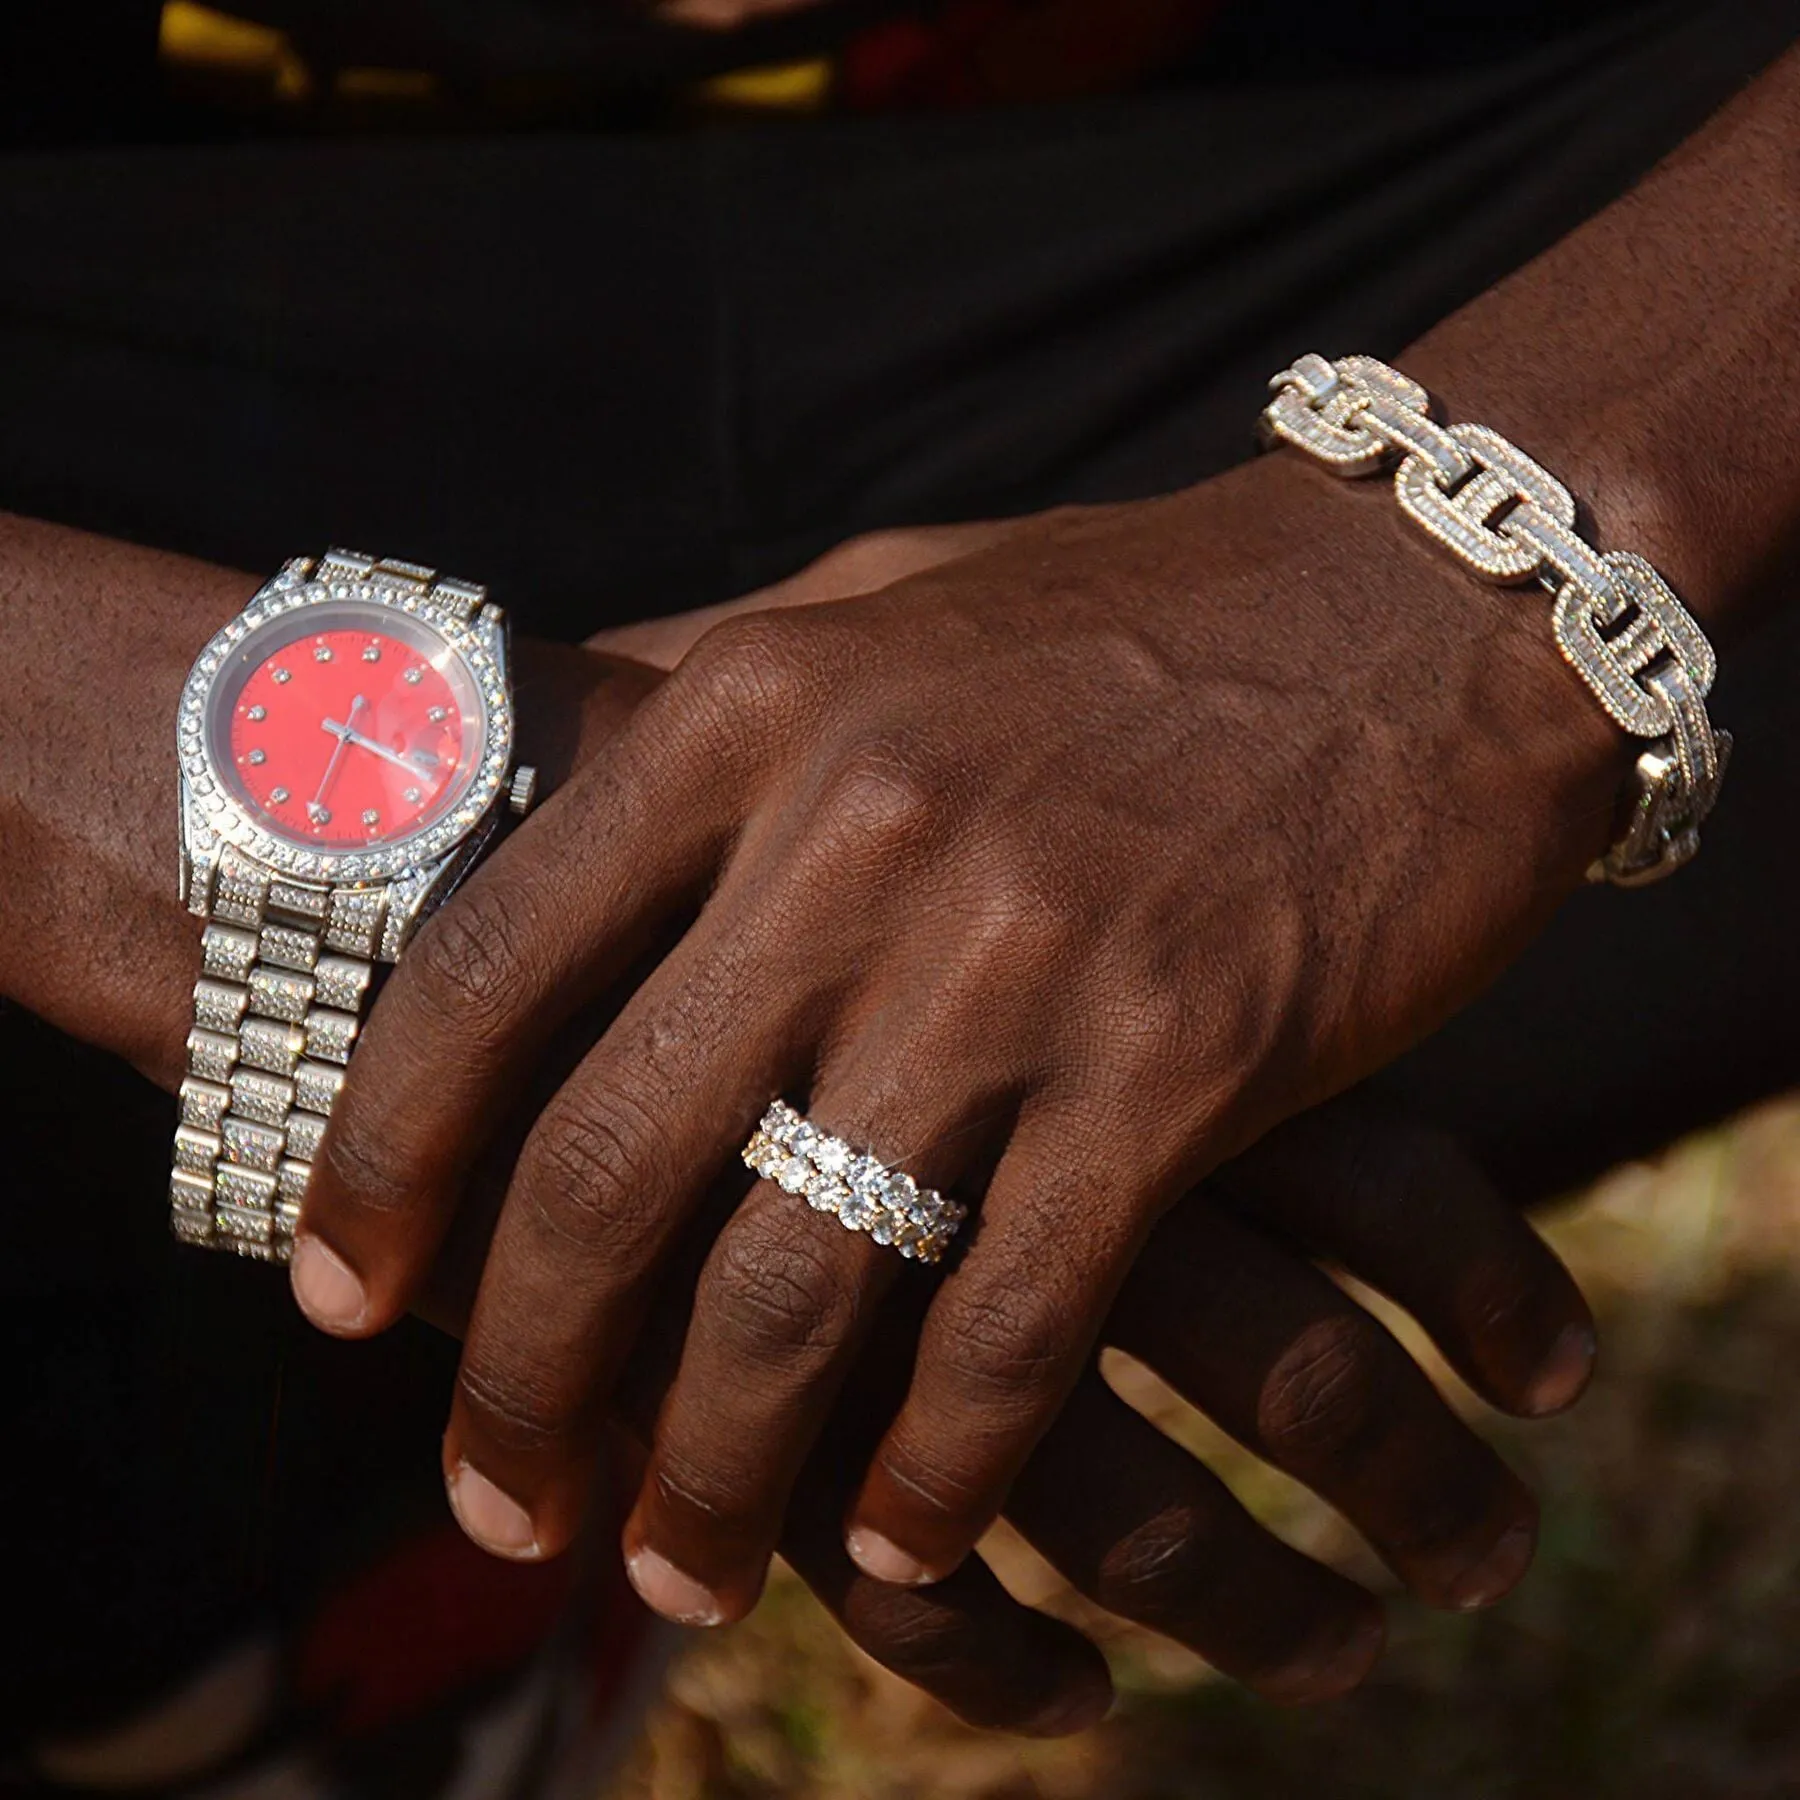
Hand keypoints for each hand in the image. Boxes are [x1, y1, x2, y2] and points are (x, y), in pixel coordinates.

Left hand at [295, 446, 1625, 1616]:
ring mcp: (1021, 952)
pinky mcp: (1184, 1057)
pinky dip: (941, 1465)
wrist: (1427, 603)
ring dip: (716, 1465)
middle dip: (524, 1369)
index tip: (344, 1295)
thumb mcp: (885, 598)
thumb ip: (712, 678)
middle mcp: (857, 830)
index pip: (487, 965)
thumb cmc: (1131, 619)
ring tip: (675, 1569)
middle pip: (613, 1161)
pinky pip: (1014, 1322)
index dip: (381, 1156)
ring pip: (799, 1281)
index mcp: (752, 708)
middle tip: (497, 1495)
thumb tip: (548, 737)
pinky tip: (903, 1544)